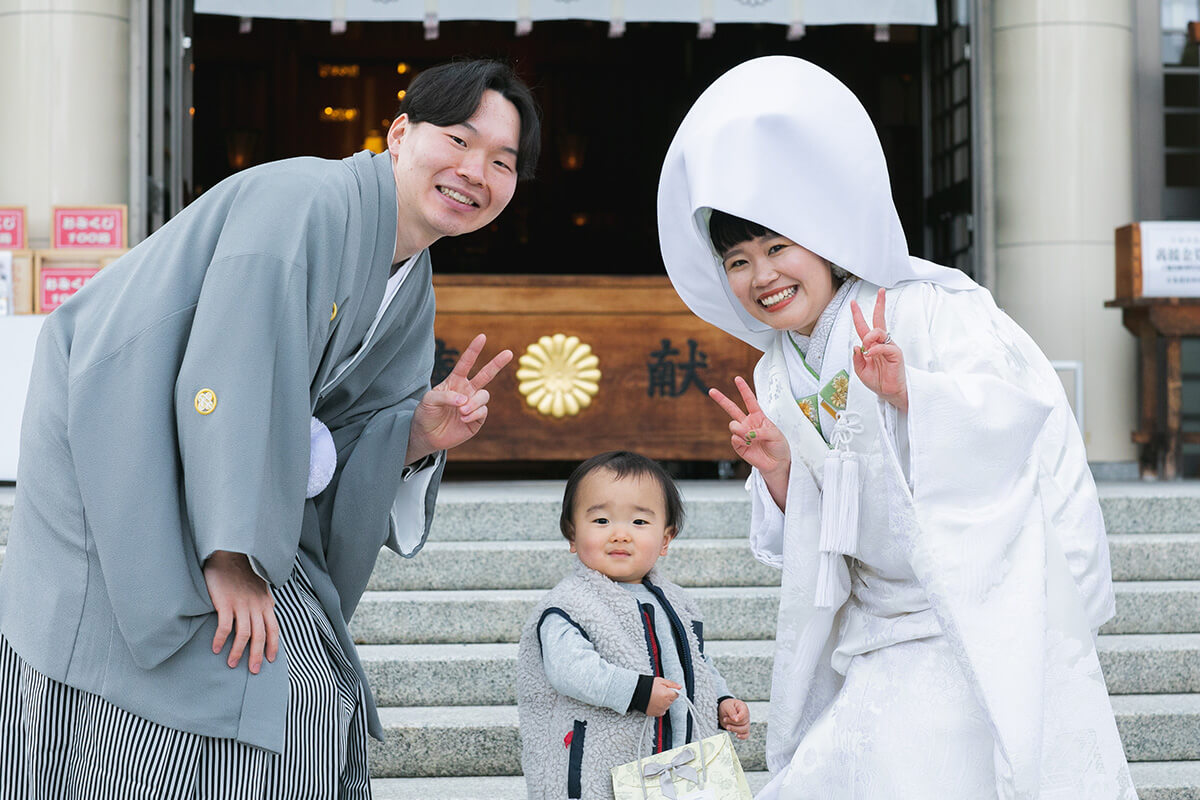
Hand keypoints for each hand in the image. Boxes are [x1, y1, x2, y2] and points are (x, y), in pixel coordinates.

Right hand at [202, 551, 277, 674]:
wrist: (230, 554)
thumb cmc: (243, 570)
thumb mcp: (260, 585)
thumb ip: (264, 599)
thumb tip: (270, 609)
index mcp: (266, 602)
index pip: (274, 628)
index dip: (273, 645)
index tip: (270, 659)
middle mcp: (256, 605)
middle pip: (260, 636)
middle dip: (257, 655)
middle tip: (254, 670)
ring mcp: (242, 604)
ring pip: (244, 635)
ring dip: (238, 652)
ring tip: (232, 664)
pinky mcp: (226, 603)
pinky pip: (225, 626)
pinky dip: (220, 639)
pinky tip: (216, 648)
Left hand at [407, 334, 512, 463]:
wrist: (426, 436)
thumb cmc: (425, 414)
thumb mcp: (428, 401)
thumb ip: (445, 396)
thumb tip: (464, 400)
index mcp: (455, 381)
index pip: (466, 363)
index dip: (474, 350)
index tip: (482, 337)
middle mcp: (467, 390)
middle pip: (485, 374)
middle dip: (497, 363)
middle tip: (509, 352)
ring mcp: (473, 404)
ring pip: (484, 395)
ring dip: (473, 402)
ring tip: (461, 411)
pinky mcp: (477, 419)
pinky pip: (483, 412)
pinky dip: (473, 414)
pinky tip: (463, 418)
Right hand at [646, 678, 681, 717]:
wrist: (636, 693)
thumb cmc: (647, 686)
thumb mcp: (660, 681)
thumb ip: (671, 684)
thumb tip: (679, 687)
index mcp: (667, 695)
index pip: (677, 694)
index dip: (672, 691)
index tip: (667, 689)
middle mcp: (665, 703)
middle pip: (671, 700)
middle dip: (667, 696)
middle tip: (659, 692)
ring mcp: (661, 709)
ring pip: (667, 705)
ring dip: (664, 702)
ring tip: (655, 697)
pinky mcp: (656, 714)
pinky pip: (662, 710)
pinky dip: (660, 707)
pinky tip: (654, 702)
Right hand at [709, 376, 789, 508]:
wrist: (777, 463)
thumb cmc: (779, 446)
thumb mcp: (775, 434)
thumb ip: (760, 431)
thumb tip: (745, 434)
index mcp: (758, 416)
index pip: (750, 400)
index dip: (744, 389)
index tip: (737, 379)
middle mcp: (748, 423)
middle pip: (732, 409)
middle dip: (721, 399)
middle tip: (711, 390)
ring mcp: (742, 434)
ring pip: (733, 425)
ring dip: (741, 430)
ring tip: (750, 438)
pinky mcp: (739, 446)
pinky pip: (734, 439)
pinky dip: (742, 441)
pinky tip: (749, 445)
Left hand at [719, 698, 749, 739]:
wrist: (724, 711)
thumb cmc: (727, 706)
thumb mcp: (727, 705)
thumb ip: (731, 711)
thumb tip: (735, 719)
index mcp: (743, 707)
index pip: (745, 713)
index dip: (740, 717)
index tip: (735, 719)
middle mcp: (746, 716)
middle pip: (743, 722)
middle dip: (733, 722)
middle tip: (724, 719)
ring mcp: (746, 723)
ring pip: (745, 729)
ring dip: (735, 729)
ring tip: (727, 727)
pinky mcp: (743, 729)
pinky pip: (746, 734)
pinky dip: (743, 736)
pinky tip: (737, 735)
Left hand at [851, 287, 906, 411]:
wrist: (889, 392)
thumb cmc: (877, 381)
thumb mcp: (861, 370)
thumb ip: (857, 358)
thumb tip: (856, 345)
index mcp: (871, 346)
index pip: (864, 326)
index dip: (858, 315)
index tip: (853, 303)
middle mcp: (880, 343)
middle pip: (879, 320)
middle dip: (880, 305)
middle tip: (881, 292)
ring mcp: (889, 347)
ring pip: (878, 331)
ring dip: (869, 337)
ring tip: (866, 347)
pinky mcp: (896, 354)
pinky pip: (884, 346)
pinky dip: (875, 349)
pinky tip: (871, 354)